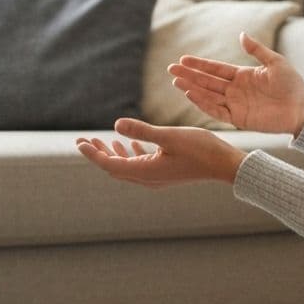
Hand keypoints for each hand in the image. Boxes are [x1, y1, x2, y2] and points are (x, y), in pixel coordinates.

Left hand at [76, 118, 245, 186]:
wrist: (224, 165)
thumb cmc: (200, 149)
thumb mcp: (169, 137)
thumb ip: (142, 131)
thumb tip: (116, 125)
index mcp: (146, 172)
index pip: (110, 164)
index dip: (93, 153)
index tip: (79, 142)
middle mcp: (148, 178)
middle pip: (114, 167)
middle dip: (98, 154)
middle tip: (82, 141)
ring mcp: (157, 177)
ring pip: (126, 166)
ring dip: (113, 154)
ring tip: (99, 141)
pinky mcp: (165, 173)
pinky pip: (140, 165)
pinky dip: (130, 154)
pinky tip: (129, 144)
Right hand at [168, 32, 303, 135]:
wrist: (302, 109)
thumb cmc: (292, 84)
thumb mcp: (275, 62)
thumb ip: (257, 50)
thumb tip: (241, 35)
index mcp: (242, 76)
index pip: (215, 69)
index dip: (199, 64)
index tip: (183, 59)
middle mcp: (235, 90)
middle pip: (207, 81)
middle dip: (189, 75)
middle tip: (171, 69)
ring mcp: (236, 104)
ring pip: (208, 95)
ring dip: (192, 88)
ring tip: (176, 81)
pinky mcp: (238, 119)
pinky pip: (217, 111)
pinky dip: (203, 104)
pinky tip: (191, 95)